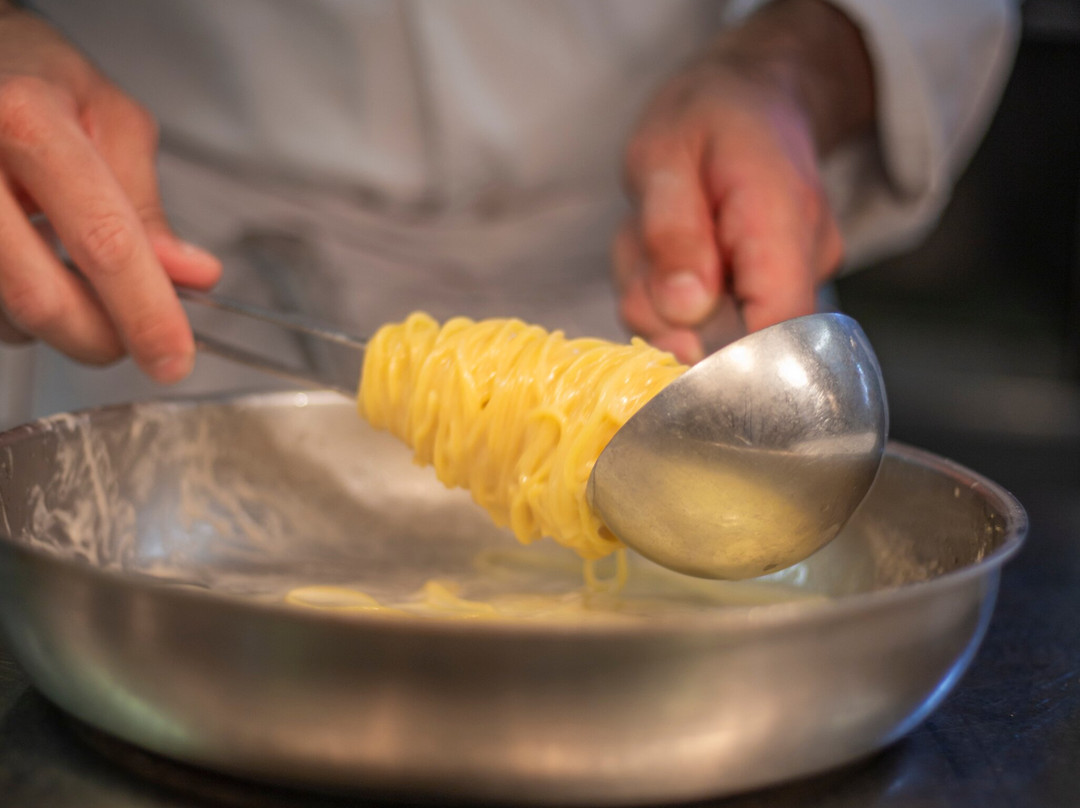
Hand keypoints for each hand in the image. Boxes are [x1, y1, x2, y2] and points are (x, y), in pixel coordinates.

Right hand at [0, 6, 219, 381]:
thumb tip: (189, 277)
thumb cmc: (30, 76)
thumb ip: (146, 204)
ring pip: (4, 314)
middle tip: (134, 339)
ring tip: (77, 281)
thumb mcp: (108, 117)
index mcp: (26, 122)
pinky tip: (34, 270)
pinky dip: (20, 311)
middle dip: (101, 337)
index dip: (145, 312)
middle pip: (39, 296)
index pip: (103, 241)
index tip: (173, 357)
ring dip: (57, 325)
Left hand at [615, 0, 872, 362]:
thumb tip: (685, 312)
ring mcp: (791, 278)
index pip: (779, 327)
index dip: (726, 359)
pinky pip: (710, 319)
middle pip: (735, 339)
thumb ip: (670, 233)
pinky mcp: (769, 292)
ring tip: (652, 236)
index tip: (670, 339)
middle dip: (665, 315)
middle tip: (641, 252)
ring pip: (710, 332)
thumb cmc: (705, 118)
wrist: (748, 98)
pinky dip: (670, 296)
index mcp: (781, 219)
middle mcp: (804, 258)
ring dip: (658, 298)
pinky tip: (669, 254)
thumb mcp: (661, 156)